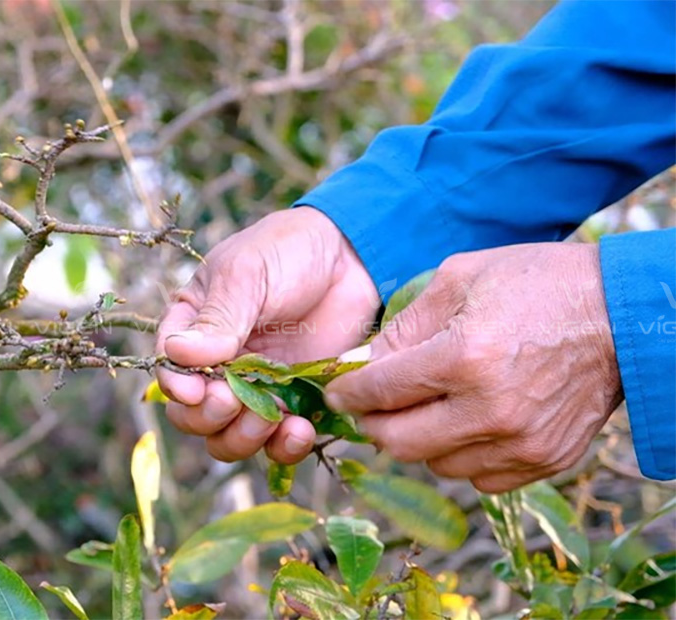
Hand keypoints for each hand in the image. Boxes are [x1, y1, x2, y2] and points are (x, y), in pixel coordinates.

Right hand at [156, 207, 378, 464]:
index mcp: (192, 329)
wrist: (351, 257)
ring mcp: (255, 389)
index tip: (197, 390)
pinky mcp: (293, 405)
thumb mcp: (247, 274)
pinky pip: (277, 443)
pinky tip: (300, 430)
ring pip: (228, 439)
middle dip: (209, 417)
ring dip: (242, 440)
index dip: (177, 388)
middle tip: (234, 402)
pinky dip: (284, 448)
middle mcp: (217, 367)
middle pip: (192, 416)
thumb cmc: (288, 252)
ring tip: (270, 421)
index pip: (169, 370)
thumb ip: (218, 317)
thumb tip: (178, 354)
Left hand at [325, 243, 621, 492]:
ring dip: (418, 440)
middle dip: (373, 423)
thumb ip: (404, 326)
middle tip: (370, 406)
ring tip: (426, 407)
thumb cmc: (537, 285)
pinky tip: (465, 423)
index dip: (347, 394)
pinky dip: (460, 456)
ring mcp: (520, 442)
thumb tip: (360, 364)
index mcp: (464, 357)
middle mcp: (490, 410)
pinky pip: (478, 479)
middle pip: (398, 442)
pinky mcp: (545, 460)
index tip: (336, 392)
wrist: (621, 315)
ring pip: (435, 465)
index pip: (379, 392)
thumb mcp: (460, 279)